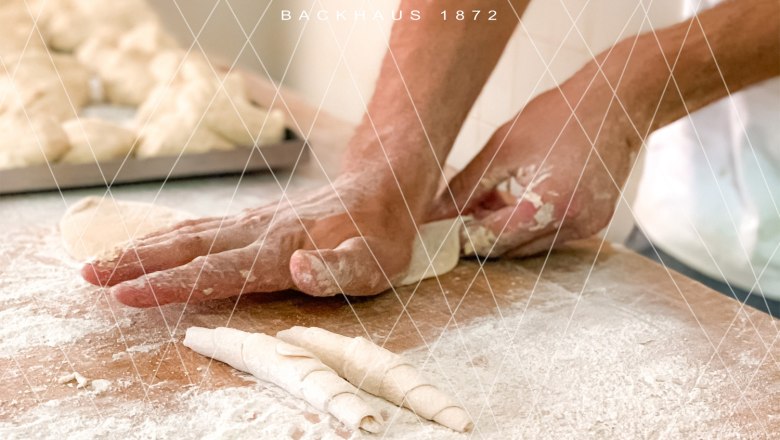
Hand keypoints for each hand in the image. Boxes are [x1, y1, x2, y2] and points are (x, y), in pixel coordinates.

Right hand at [82, 175, 417, 306]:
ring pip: (188, 234)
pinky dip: (166, 237)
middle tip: (90, 276)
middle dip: (137, 263)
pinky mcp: (253, 221)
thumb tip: (299, 267)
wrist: (382, 189)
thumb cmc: (379, 235)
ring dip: (142, 249)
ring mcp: (253, 223)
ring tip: (99, 263)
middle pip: (188, 248)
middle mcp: (259, 232)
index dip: (173, 283)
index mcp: (283, 248)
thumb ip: (337, 269)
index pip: (219, 270)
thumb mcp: (375, 262)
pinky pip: (201, 228)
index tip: (130, 294)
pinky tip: (146, 245)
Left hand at [431, 71, 642, 256]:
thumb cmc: (560, 116)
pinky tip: (514, 199)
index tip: (439, 233)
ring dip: (504, 232)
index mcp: (549, 204)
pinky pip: (549, 237)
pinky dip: (527, 226)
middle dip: (481, 235)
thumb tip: (436, 212)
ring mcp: (588, 227)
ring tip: (487, 200)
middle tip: (458, 214)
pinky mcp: (594, 223)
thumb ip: (468, 186)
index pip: (493, 239)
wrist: (617, 102)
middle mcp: (573, 224)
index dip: (462, 238)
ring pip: (529, 247)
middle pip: (511, 250)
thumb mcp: (504, 147)